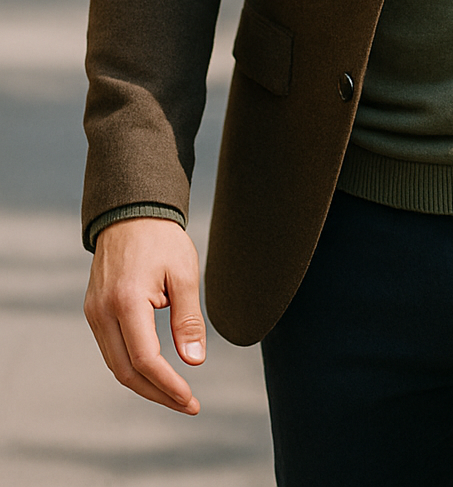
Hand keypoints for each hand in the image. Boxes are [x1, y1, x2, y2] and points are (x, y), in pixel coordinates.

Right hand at [84, 218, 204, 413]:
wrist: (130, 213)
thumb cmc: (161, 240)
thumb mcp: (184, 273)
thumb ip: (188, 319)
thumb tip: (194, 361)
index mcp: (126, 301)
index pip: (145, 359)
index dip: (168, 385)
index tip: (190, 398)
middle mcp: (103, 312)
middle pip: (126, 372)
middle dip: (157, 393)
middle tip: (187, 404)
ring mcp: (94, 313)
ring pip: (116, 365)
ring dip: (144, 384)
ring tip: (175, 394)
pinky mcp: (93, 312)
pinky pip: (111, 350)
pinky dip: (132, 367)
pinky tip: (154, 372)